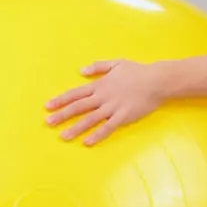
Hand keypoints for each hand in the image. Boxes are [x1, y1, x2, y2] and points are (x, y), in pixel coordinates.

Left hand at [45, 59, 162, 144]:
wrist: (157, 80)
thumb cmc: (138, 71)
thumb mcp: (117, 63)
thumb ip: (98, 67)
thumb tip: (82, 70)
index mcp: (100, 84)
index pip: (76, 93)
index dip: (61, 100)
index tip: (48, 106)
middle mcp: (103, 97)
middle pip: (79, 107)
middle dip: (62, 115)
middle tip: (48, 122)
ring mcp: (113, 108)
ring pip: (90, 119)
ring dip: (76, 128)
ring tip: (63, 136)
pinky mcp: (124, 117)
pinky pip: (108, 128)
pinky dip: (97, 135)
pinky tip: (87, 142)